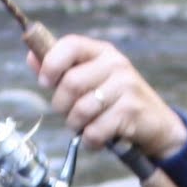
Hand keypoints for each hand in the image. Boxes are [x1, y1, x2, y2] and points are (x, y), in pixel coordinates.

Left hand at [29, 33, 186, 160]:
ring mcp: (125, 86)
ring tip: (85, 126)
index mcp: (101, 52)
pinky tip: (97, 139)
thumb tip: (31, 56)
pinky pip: (94, 131)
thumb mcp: (90, 81)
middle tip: (70, 114)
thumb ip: (61, 71)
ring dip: (75, 126)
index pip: (71, 45)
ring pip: (80, 110)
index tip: (45, 82)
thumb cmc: (115, 102)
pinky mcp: (130, 111)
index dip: (51, 63)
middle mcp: (115, 64)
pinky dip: (90, 141)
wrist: (155, 124)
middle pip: (70, 83)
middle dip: (62, 106)